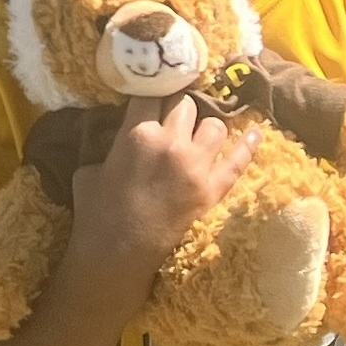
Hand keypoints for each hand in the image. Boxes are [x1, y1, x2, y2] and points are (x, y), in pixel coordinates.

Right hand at [63, 96, 256, 287]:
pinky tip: (255, 132)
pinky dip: (248, 145)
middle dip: (179, 108)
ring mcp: (195, 166)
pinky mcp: (212, 190)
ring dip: (205, 128)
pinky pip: (238, 160)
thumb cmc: (96, 212)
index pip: (153, 92)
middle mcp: (170, 143)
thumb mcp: (90, 167)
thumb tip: (122, 133)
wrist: (117, 254)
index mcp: (136, 133)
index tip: (156, 93)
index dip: (155, 91)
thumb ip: (112, 143)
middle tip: (174, 117)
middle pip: (186, 103)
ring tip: (198, 136)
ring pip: (215, 125)